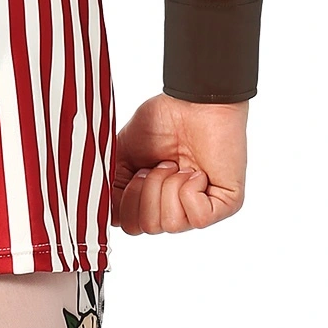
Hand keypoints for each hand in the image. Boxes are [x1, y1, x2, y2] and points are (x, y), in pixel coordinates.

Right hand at [111, 95, 246, 235]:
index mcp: (152, 199)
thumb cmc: (163, 120)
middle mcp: (176, 207)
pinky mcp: (227, 204)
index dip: (124, 202)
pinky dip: (190, 190)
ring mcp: (201, 207)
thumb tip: (101, 212)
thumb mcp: (122, 153)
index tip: (135, 171)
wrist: (195, 101)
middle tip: (158, 164)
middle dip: (145, 191)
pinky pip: (198, 218)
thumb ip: (110, 184)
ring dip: (167, 186)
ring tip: (177, 164)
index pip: (129, 225)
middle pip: (145, 227)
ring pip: (169, 223)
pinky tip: (198, 171)